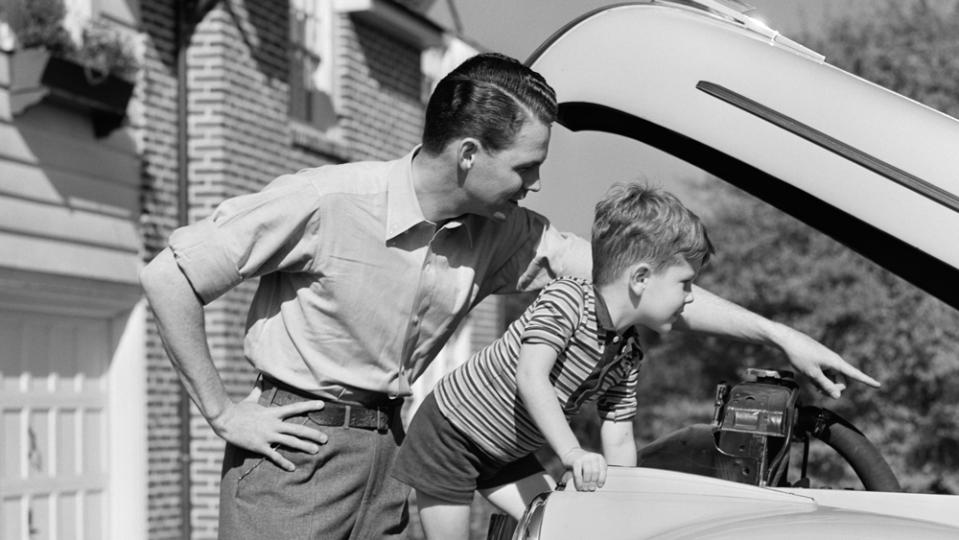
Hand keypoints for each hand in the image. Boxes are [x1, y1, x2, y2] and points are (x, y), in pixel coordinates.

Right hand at [210, 394, 327, 471]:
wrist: (225, 420)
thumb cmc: (237, 409)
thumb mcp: (251, 399)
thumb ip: (258, 390)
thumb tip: (260, 378)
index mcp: (273, 412)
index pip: (295, 408)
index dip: (309, 406)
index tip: (322, 405)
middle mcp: (273, 424)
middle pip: (298, 429)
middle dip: (313, 434)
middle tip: (325, 439)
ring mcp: (267, 436)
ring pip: (290, 442)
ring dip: (304, 447)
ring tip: (316, 451)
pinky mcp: (260, 446)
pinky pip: (274, 456)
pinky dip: (284, 462)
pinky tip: (292, 468)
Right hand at [561, 448, 607, 490]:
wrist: (571, 453)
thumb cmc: (584, 463)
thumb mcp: (593, 466)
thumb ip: (596, 475)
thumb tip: (593, 488)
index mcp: (599, 458)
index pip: (603, 471)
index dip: (602, 480)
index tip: (599, 486)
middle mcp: (593, 457)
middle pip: (596, 472)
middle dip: (593, 482)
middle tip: (590, 488)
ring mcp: (584, 458)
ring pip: (588, 473)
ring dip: (586, 483)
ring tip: (585, 488)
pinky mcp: (576, 461)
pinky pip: (578, 474)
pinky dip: (579, 482)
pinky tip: (579, 487)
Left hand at [774, 326, 879, 398]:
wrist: (787, 340)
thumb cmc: (800, 355)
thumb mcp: (812, 374)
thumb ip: (825, 385)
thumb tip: (838, 397)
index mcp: (835, 363)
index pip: (854, 374)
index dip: (867, 380)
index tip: (878, 385)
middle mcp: (834, 361)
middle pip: (841, 381)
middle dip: (833, 389)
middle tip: (819, 391)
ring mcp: (827, 360)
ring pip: (832, 378)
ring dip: (825, 385)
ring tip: (811, 383)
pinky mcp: (820, 360)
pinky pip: (825, 374)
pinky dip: (820, 379)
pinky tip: (809, 379)